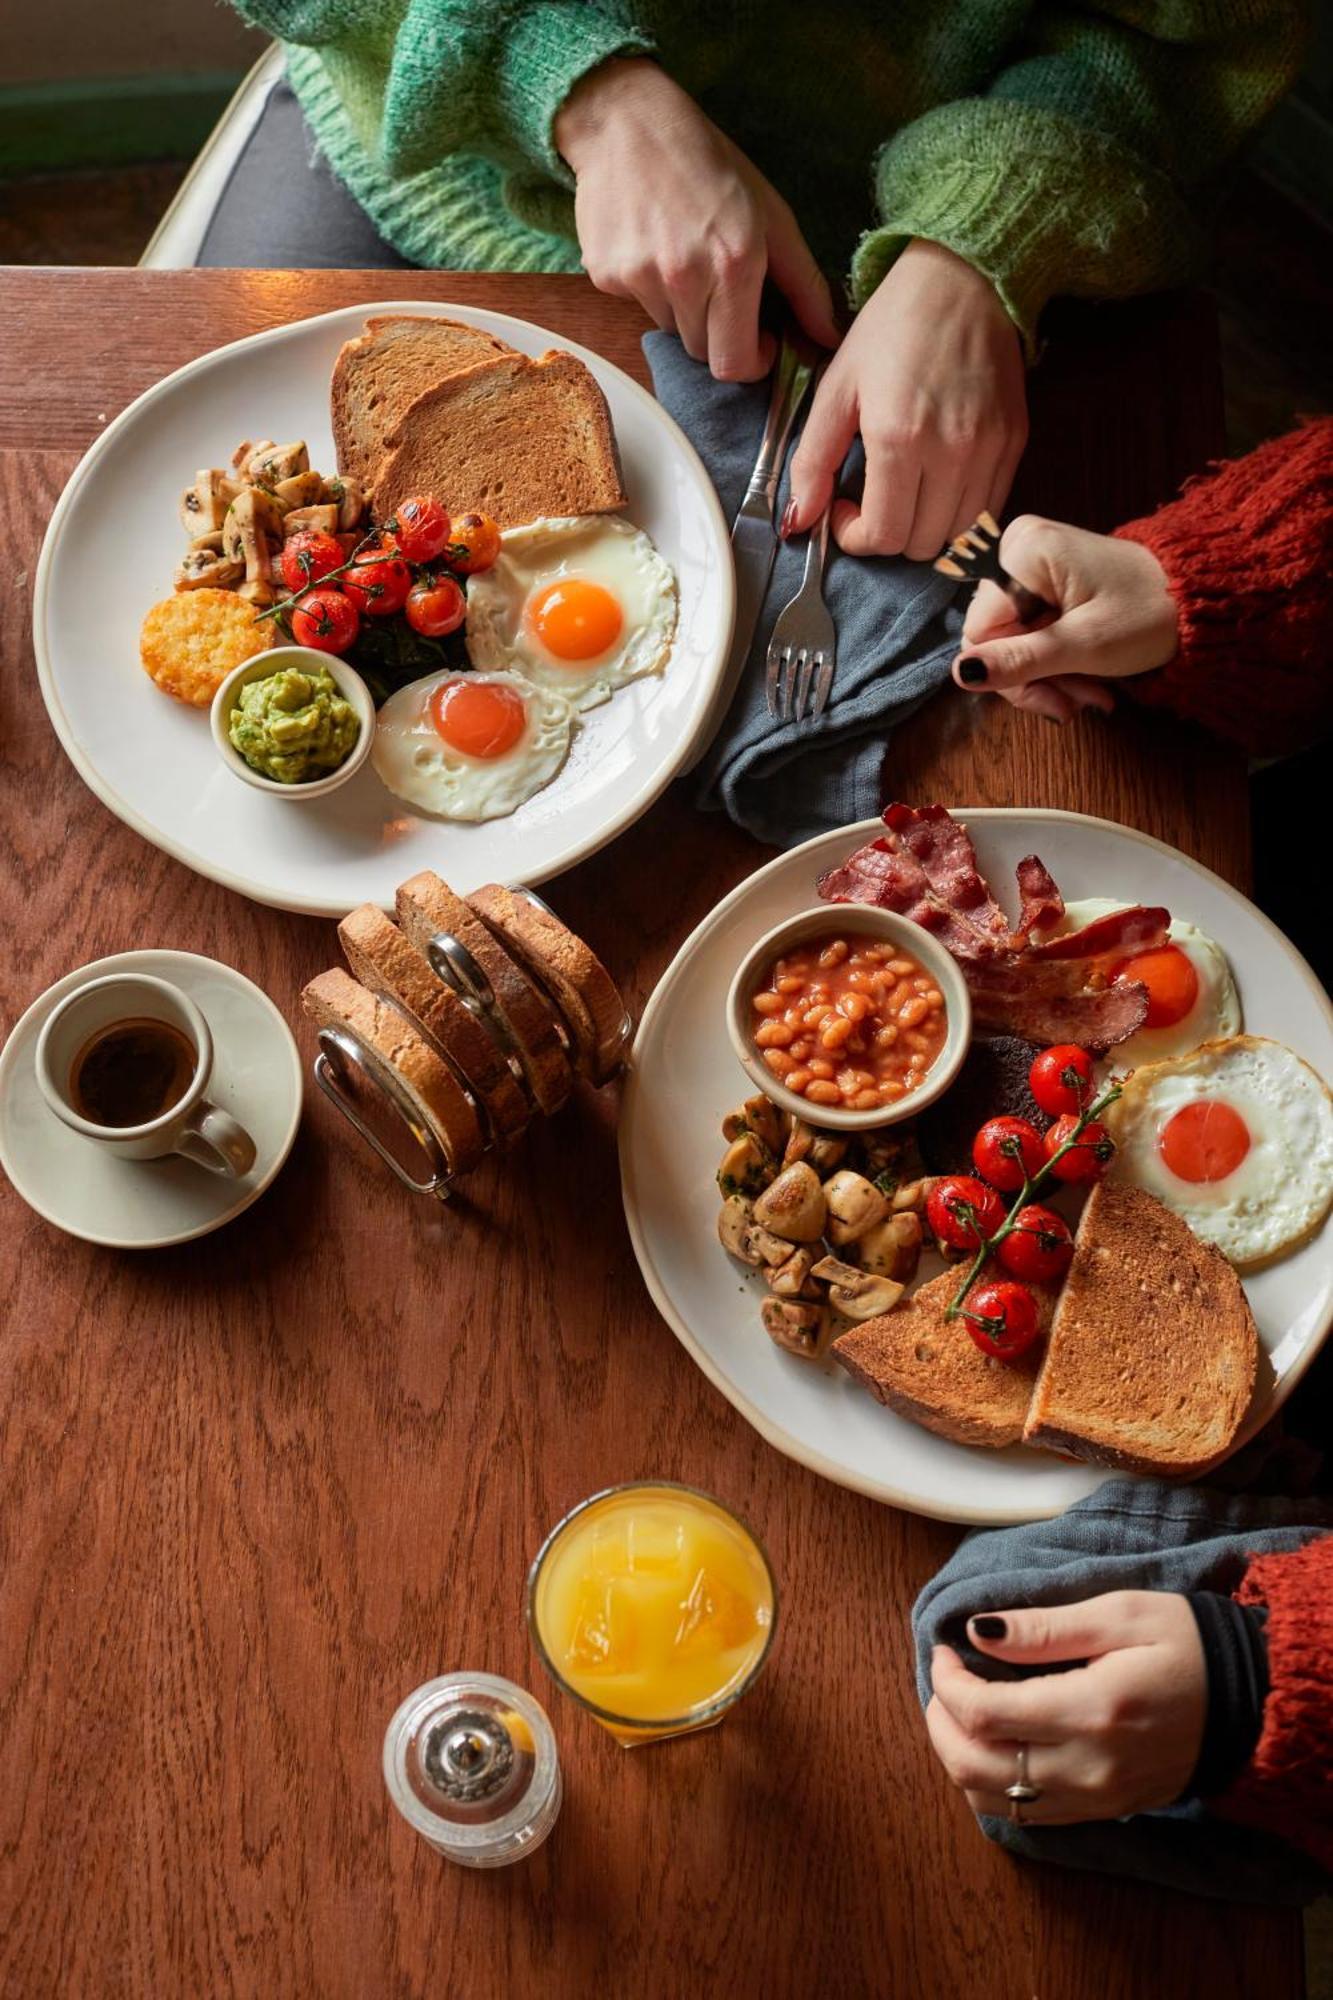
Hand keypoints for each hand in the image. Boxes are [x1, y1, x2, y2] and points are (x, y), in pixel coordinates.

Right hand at [556, 58, 838, 380]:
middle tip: (722, 290)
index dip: (752, 362)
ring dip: (683, 309)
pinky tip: (650, 243)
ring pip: (670, 330)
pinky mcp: (605, 275)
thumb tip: (831, 339)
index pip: (735, 364)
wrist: (627, 122)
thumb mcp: (772, 215)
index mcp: (734, 264)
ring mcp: (640, 278)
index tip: (760, 340)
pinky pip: (638, 305)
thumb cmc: (710, 165)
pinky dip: (649, 287)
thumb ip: (804, 284)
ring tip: (683, 254)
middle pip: (703, 354)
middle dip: (720, 334)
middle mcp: (684, 278)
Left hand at [786, 239, 1026, 559]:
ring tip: (906, 494)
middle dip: (888, 536)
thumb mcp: (837, 388)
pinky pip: (989, 511)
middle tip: (873, 502)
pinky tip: (938, 483)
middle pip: (920, 545)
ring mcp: (989, 450)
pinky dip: (960, 513)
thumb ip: (813, 461)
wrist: (963, 279)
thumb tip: (797, 522)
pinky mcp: (1015, 442)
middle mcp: (951, 452)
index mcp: (899, 438)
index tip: (844, 510)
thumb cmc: (892, 327)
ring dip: (926, 530)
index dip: (856, 538)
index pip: (883, 536)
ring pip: (958, 537)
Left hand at [925, 1592, 1206, 1825]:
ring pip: (992, 1800)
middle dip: (940, 1722)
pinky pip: (1025, 1814)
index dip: (947, 1682)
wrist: (1248, 1702)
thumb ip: (1044, 1629)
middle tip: (943, 1680)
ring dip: (959, 1756)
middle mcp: (1088, 1767)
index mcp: (1092, 1710)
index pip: (985, 1714)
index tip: (944, 1649)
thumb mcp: (1119, 1614)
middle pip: (975, 1766)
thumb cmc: (1185, 1644)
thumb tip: (977, 1632)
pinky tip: (994, 1744)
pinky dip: (991, 1783)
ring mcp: (1095, 1798)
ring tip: (961, 1710)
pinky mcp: (1103, 1811)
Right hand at [952, 515, 1179, 722]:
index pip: (981, 631)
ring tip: (1093, 696)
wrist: (1197, 595)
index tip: (1054, 699)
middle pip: (996, 636)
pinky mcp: (1045, 577)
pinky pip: (1031, 627)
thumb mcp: (1084, 646)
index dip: (1010, 672)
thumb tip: (961, 674)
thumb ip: (1020, 661)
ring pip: (1014, 638)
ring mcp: (1031, 561)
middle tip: (1078, 704)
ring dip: (1050, 676)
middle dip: (1036, 677)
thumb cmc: (1149, 613)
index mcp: (1024, 552)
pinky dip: (1057, 659)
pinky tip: (1087, 677)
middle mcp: (1019, 548)